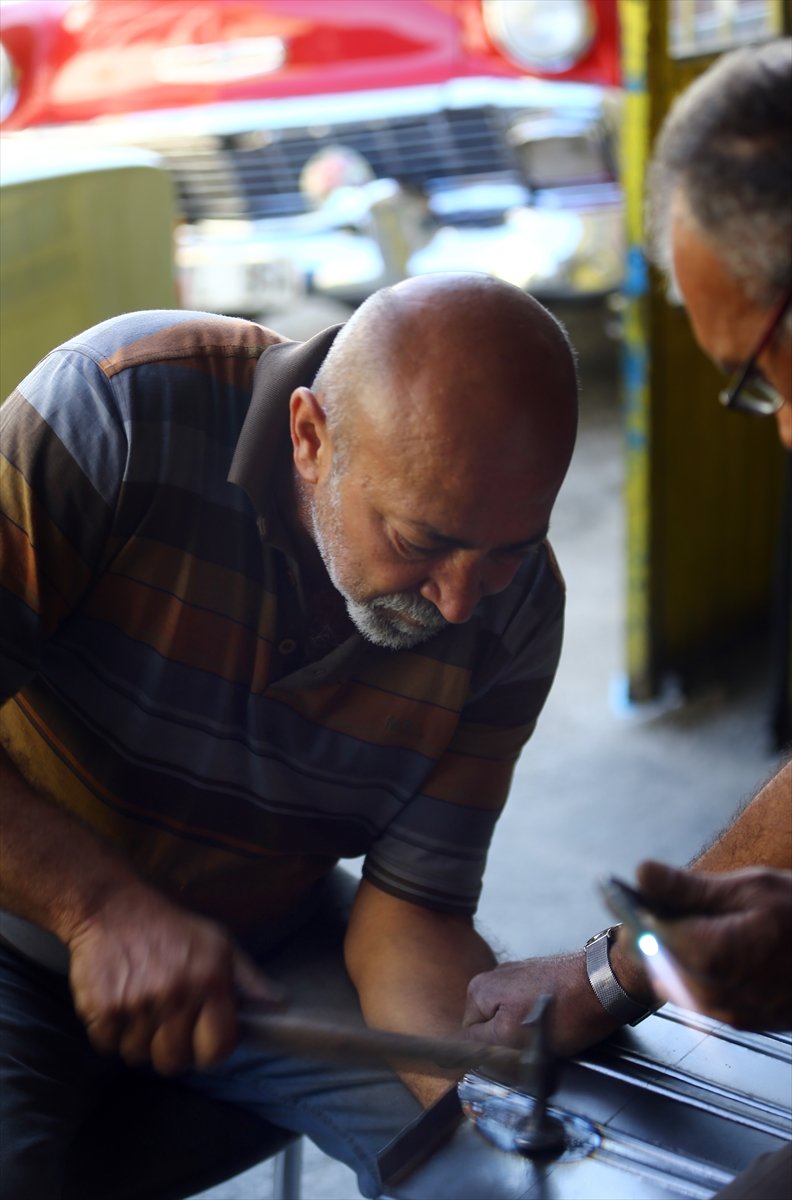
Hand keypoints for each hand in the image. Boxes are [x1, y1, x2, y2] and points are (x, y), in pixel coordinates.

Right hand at [67, 881, 284, 1073]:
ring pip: (138, 1055)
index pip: (217, 1048)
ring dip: (139, 1040)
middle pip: (174, 1061)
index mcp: (210, 980)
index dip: (210, 1051)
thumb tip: (278, 1005)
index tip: (203, 1040)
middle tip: (167, 1025)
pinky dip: (111, 1032)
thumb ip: (248, 979)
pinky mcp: (103, 1007)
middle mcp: (176, 993)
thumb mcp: (219, 943)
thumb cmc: (172, 929)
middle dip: (171, 1049)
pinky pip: (108, 1045)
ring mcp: (138, 1003)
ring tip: (141, 1007)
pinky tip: (120, 1002)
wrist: (112, 908)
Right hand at [461, 952, 625, 1055]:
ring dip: (528, 1033)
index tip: (515, 1054)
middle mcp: (495, 977)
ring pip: (513, 1021)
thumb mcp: (510, 1037)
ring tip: (552, 1032)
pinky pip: (532, 1009)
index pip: (470, 1037)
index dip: (492, 1053)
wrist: (604, 984)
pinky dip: (544, 1020)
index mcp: (479, 989)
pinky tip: (561, 1022)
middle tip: (535, 1045)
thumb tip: (454, 1052)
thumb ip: (478, 1044)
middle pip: (492, 1028)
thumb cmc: (562, 1012)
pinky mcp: (542, 978)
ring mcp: (520, 976)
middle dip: (511, 1042)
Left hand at [635, 861, 791, 1030]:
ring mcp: (728, 1014)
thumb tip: (642, 873)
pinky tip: (713, 947)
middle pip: (656, 961)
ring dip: (672, 953)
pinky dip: (694, 971)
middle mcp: (715, 994)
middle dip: (652, 933)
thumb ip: (689, 888)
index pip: (647, 934)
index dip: (635, 910)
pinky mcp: (740, 1022)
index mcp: (713, 955)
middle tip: (660, 904)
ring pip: (674, 981)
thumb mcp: (750, 888)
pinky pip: (698, 995)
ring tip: (694, 924)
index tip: (627, 892)